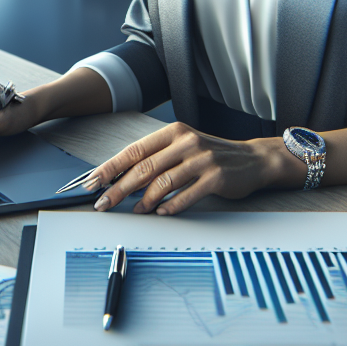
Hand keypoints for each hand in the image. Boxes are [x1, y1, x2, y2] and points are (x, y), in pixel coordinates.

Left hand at [82, 122, 303, 214]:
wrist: (252, 159)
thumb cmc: (211, 155)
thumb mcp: (183, 149)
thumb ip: (158, 160)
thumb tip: (124, 180)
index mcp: (173, 132)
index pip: (135, 150)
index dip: (111, 167)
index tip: (94, 181)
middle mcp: (185, 142)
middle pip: (144, 167)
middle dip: (120, 188)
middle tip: (104, 203)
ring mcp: (201, 159)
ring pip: (163, 181)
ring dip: (145, 200)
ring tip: (136, 211)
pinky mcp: (215, 177)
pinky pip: (187, 194)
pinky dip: (171, 206)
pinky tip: (161, 213)